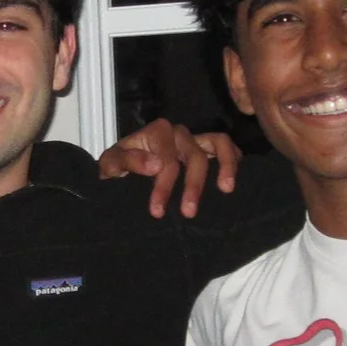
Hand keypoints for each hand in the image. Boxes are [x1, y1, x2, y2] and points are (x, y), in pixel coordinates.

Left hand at [97, 118, 239, 216]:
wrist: (121, 171)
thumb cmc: (118, 168)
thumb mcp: (112, 165)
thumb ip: (128, 161)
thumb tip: (155, 165)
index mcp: (156, 132)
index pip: (166, 159)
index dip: (163, 185)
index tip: (157, 211)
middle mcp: (179, 133)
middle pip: (193, 155)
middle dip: (192, 185)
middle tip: (188, 213)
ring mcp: (194, 139)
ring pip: (218, 143)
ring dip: (225, 165)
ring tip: (226, 189)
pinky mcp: (206, 147)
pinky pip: (225, 145)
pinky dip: (233, 158)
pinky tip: (235, 179)